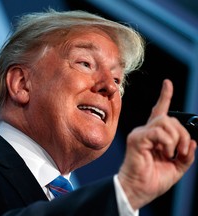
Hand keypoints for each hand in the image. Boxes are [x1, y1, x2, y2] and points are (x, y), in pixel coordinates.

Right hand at [118, 79, 196, 209]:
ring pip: (165, 122)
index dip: (165, 96)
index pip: (160, 112)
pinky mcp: (137, 138)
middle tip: (183, 151)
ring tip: (171, 153)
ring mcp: (141, 134)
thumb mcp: (178, 166)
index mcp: (155, 136)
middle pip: (170, 118)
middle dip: (183, 134)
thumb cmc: (154, 179)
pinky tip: (164, 153)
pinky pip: (158, 132)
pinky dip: (167, 143)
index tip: (167, 83)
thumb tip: (193, 142)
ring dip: (176, 139)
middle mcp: (146, 131)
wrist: (140, 189)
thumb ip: (186, 154)